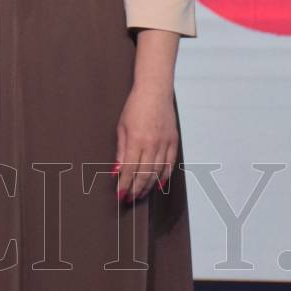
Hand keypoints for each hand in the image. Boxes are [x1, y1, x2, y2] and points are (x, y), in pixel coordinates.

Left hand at [114, 84, 178, 203]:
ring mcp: (165, 143)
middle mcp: (152, 143)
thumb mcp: (122, 127)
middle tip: (129, 199)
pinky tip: (158, 185)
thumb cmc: (135, 107)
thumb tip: (117, 171)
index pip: (130, 169)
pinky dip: (164, 177)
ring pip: (157, 172)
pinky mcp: (173, 141)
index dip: (125, 184)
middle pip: (144, 174)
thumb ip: (121, 151)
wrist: (155, 91)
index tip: (120, 195)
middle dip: (135, 189)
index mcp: (137, 139)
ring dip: (148, 186)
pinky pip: (169, 164)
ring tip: (140, 195)